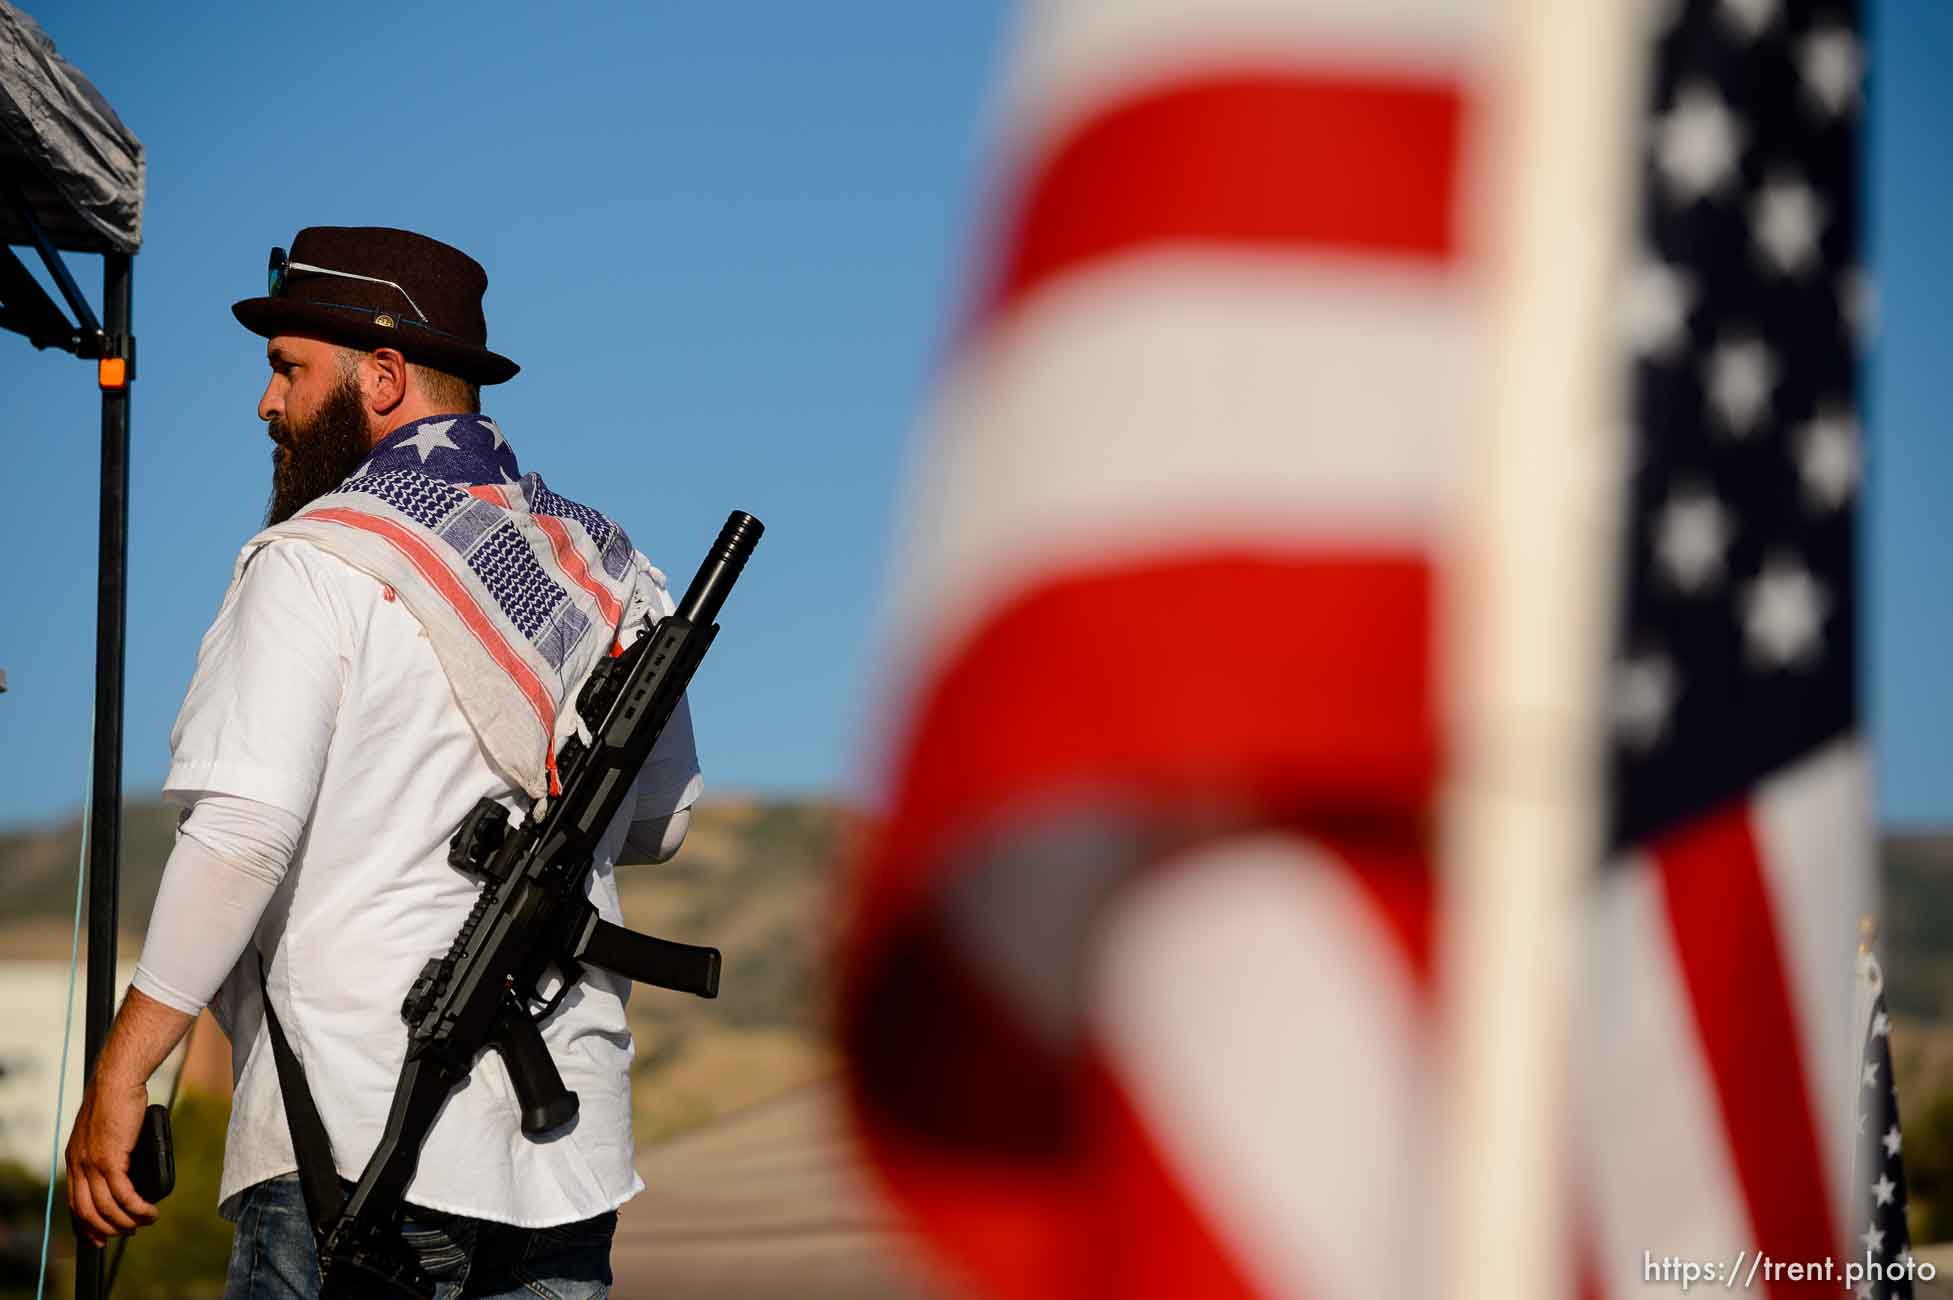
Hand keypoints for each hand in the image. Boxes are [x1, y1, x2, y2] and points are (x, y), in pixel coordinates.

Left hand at [65, 1071, 158, 1245]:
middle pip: (88, 1212)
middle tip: (129, 1231)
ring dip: (128, 1221)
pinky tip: (150, 1210)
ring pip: (106, 1207)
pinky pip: (123, 1195)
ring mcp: (92, 1164)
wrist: (116, 1080)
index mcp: (74, 1159)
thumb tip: (124, 1165)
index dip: (87, 1224)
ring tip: (147, 1221)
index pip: (75, 1203)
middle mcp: (78, 1165)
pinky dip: (138, 1207)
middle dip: (108, 1228)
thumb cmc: (116, 1098)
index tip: (101, 1236)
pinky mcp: (110, 1159)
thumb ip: (106, 1149)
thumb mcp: (103, 1130)